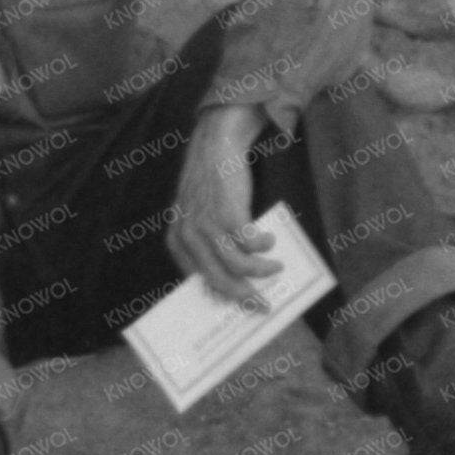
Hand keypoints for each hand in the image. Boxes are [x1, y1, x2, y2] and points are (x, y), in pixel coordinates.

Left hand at [163, 107, 275, 306]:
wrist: (215, 145)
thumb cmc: (211, 184)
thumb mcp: (199, 216)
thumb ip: (208, 243)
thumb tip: (235, 278)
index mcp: (177, 240)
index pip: (198, 281)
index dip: (222, 297)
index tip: (240, 309)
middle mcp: (188, 235)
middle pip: (219, 280)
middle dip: (245, 298)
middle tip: (265, 306)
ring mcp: (206, 224)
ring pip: (239, 266)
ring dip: (262, 271)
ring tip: (276, 266)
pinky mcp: (227, 212)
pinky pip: (251, 244)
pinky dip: (264, 245)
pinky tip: (269, 238)